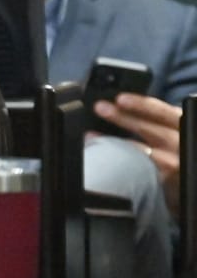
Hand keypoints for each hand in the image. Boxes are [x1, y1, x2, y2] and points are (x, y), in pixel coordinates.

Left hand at [94, 92, 181, 213]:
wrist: (187, 179)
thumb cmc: (176, 150)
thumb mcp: (172, 130)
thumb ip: (155, 120)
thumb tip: (120, 107)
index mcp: (182, 124)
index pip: (162, 111)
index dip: (141, 104)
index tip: (120, 98)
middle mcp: (181, 142)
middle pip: (150, 128)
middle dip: (122, 118)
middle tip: (100, 108)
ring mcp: (174, 161)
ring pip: (141, 150)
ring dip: (114, 141)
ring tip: (91, 136)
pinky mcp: (164, 179)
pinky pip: (138, 168)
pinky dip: (119, 161)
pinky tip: (103, 156)